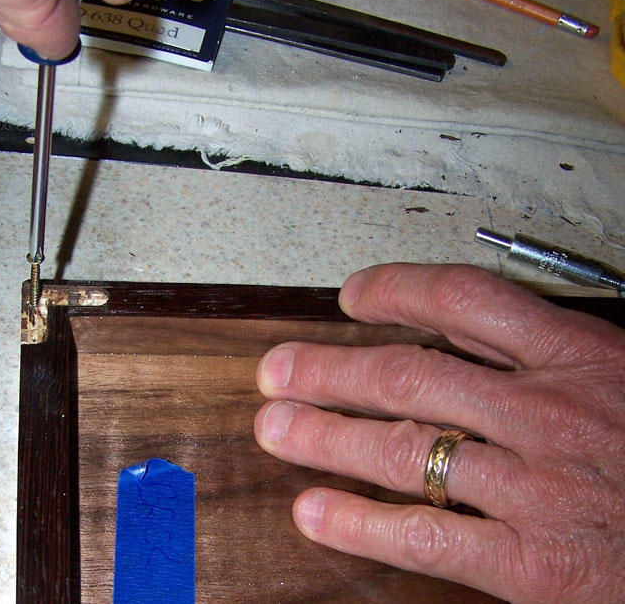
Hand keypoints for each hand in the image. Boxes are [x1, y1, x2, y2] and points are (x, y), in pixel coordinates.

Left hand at [254, 263, 624, 601]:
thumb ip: (564, 354)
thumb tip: (483, 330)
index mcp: (582, 358)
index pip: (465, 300)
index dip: (397, 289)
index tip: (353, 294)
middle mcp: (548, 414)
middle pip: (409, 375)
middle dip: (330, 369)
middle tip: (278, 368)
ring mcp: (536, 489)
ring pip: (402, 450)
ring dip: (325, 436)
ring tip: (274, 428)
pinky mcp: (536, 568)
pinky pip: (428, 538)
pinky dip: (361, 523)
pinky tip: (314, 513)